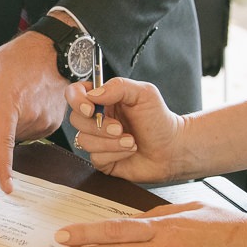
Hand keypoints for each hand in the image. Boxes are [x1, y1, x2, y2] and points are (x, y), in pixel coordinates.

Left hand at [0, 29, 69, 193]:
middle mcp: (30, 115)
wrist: (52, 51)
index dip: (4, 166)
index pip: (4, 141)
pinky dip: (20, 123)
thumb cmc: (16, 58)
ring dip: (6, 125)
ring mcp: (44, 122)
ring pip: (12, 138)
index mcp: (10, 101)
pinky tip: (25, 102)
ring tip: (12, 98)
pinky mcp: (51, 125)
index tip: (6, 187)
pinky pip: (26, 133)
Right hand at [65, 77, 186, 182]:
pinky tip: (129, 150)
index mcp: (103, 99)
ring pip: (84, 140)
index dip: (76, 101)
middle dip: (99, 126)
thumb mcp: (144, 93)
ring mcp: (98, 140)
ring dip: (110, 142)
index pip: (74, 94)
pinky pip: (96, 157)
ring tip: (131, 141)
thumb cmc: (159, 120)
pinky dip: (115, 153)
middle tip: (120, 128)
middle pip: (75, 119)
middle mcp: (97, 118)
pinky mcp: (102, 159)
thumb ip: (118, 86)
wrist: (172, 148)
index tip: (90, 108)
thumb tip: (93, 95)